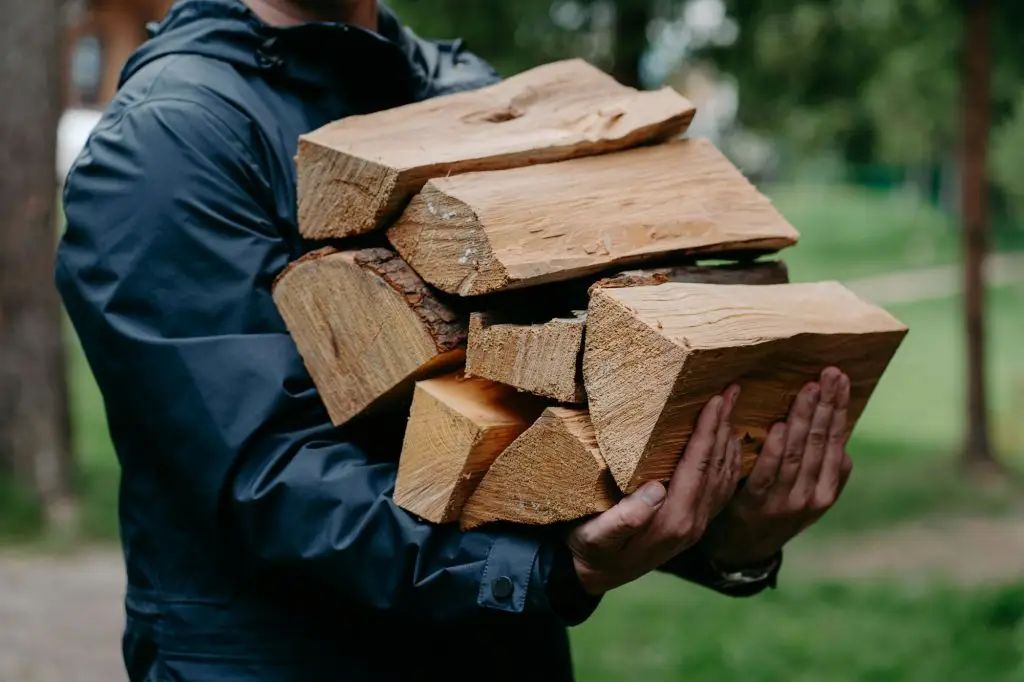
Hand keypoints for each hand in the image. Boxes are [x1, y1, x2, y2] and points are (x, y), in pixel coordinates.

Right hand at [568, 385, 743, 595]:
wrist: (593, 577)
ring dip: (730, 438)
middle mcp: (692, 524)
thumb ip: (624, 520)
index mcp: (672, 522)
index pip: (698, 467)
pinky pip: (722, 488)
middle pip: (717, 467)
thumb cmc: (589, 550)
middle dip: (724, 426)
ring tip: (733, 406)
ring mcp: (696, 526)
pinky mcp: (693, 524)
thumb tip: (654, 490)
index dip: (708, 431)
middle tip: (732, 389)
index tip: (715, 399)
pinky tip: (730, 442)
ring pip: (724, 476)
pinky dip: (730, 461)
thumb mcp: (595, 537)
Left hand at [702, 367, 853, 568]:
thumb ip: (823, 472)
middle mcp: (810, 497)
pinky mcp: (754, 505)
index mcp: (826, 491)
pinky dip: (775, 450)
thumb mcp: (806, 497)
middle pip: (821, 444)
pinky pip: (767, 474)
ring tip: (809, 390)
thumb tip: (844, 448)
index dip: (838, 410)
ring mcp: (784, 503)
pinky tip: (781, 426)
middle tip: (830, 374)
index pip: (836, 443)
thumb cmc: (774, 511)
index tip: (841, 380)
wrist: (741, 551)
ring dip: (805, 419)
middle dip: (826, 406)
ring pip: (798, 454)